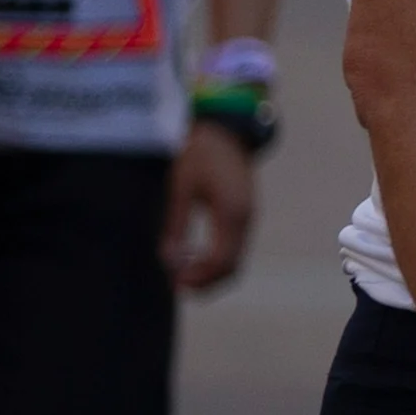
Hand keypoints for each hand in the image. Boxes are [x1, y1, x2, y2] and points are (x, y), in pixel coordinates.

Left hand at [158, 123, 257, 290]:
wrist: (224, 127)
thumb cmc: (198, 152)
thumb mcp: (180, 186)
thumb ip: (174, 224)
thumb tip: (168, 260)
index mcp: (232, 212)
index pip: (221, 261)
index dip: (198, 278)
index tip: (173, 282)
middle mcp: (245, 218)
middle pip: (232, 268)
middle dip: (205, 283)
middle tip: (175, 286)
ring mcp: (247, 216)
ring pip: (234, 261)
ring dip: (210, 274)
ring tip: (180, 276)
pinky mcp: (242, 213)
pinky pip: (233, 247)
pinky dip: (216, 260)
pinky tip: (192, 257)